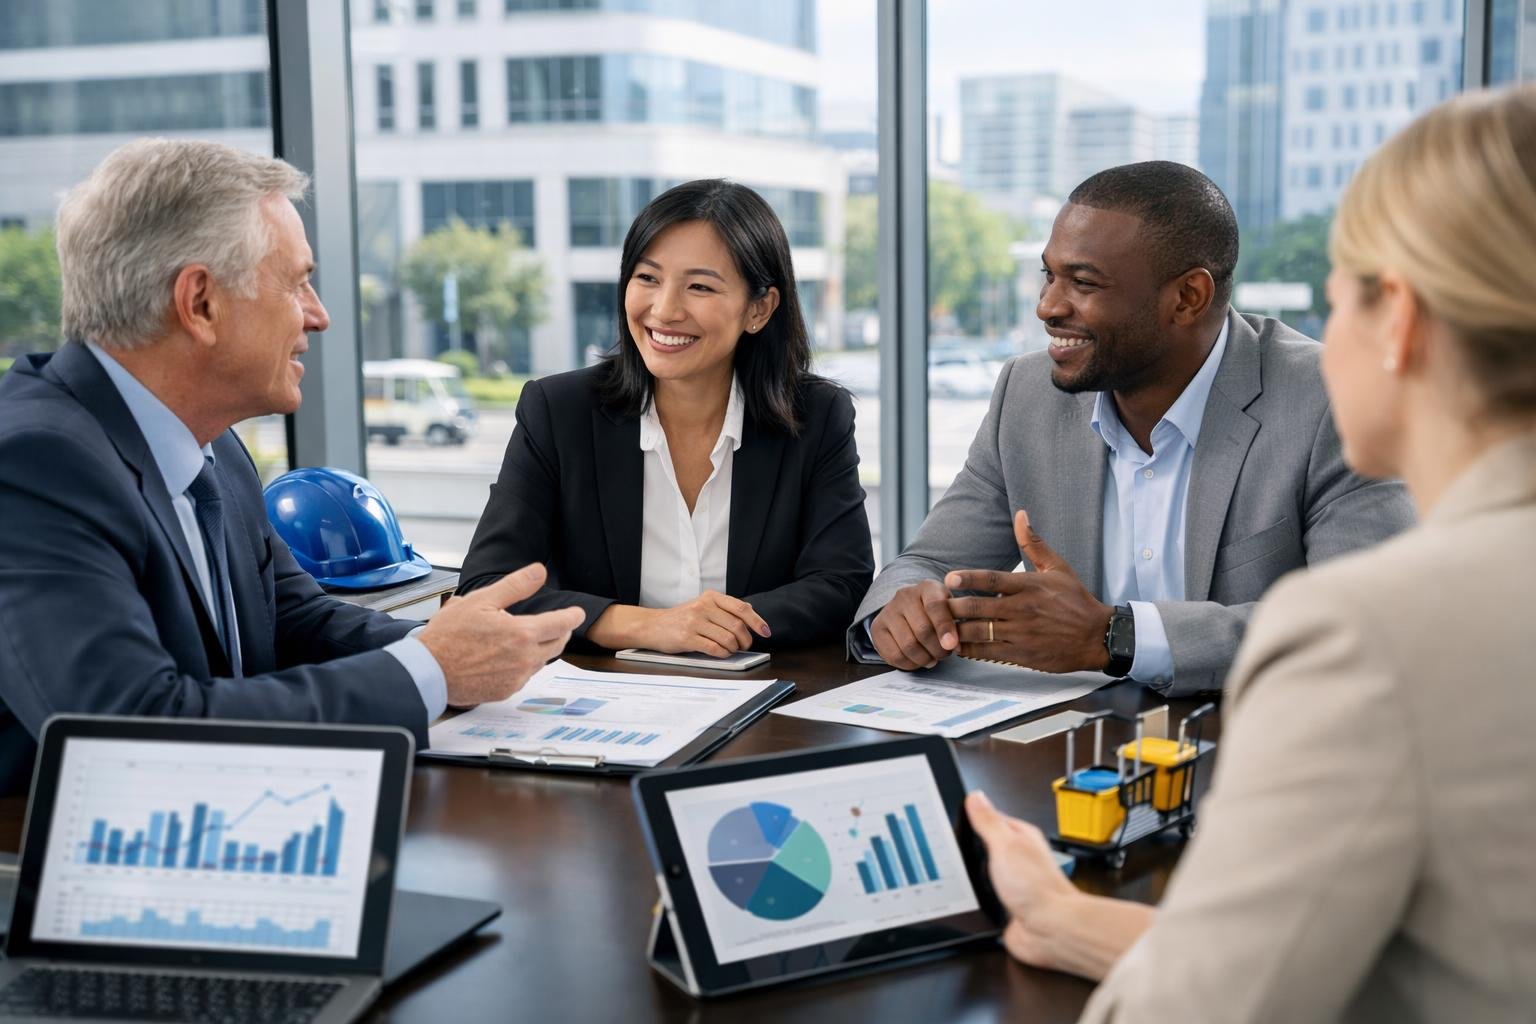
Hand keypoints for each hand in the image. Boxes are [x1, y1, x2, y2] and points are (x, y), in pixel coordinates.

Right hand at [419, 563, 584, 705]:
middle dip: (560, 632)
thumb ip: (515, 585)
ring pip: (541, 661)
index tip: (577, 613)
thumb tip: (539, 571)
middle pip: (557, 644)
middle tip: (555, 624)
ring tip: (524, 638)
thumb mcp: (482, 600)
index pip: (562, 624)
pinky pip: (524, 676)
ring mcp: (516, 678)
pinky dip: (522, 665)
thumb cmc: (449, 636)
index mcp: (522, 634)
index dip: (572, 616)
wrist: (428, 672)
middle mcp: (524, 659)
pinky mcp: (505, 691)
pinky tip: (506, 657)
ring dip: (540, 648)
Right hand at [647, 590, 770, 656]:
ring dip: (734, 648)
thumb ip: (723, 608)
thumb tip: (750, 611)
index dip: (757, 621)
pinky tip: (722, 653)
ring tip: (731, 650)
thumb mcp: (702, 605)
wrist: (652, 626)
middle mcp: (703, 606)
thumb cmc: (680, 618)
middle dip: (746, 639)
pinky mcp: (687, 638)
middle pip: (737, 625)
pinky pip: (714, 648)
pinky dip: (723, 654)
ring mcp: (694, 622)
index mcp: (710, 597)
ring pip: (727, 638)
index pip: (740, 608)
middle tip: (745, 646)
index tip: (766, 632)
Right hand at [869, 579, 958, 669]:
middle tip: (944, 654)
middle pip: (922, 630)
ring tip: (933, 658)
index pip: (935, 606)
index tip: (952, 645)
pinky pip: (894, 655)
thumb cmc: (936, 612)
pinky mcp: (877, 629)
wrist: (909, 608)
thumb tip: (954, 645)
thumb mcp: (950, 609)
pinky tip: (918, 660)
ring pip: (908, 646)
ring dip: (924, 659)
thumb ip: (956, 624)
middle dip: (937, 649)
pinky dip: (910, 664)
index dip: (944, 627)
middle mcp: (904, 596)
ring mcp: (887, 611)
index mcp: (927, 587)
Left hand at [945, 510, 1112, 672]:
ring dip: (956, 630)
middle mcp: (1023, 608)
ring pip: (978, 632)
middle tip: (937, 605)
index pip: (991, 579)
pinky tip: (959, 646)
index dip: (966, 578)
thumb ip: (1033, 543)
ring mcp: (1022, 633)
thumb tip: (1020, 514)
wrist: (1097, 636)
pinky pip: (988, 652)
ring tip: (942, 626)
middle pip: (977, 607)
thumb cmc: (1075, 600)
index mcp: (1029, 585)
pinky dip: (970, 649)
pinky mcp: (1022, 654)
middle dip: (953, 607)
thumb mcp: (1058, 567)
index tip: (948, 578)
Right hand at [965, 790, 1079, 970]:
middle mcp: (1017, 858)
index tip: (953, 819)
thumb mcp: (1005, 845)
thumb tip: (976, 798)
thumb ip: (988, 821)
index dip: (970, 818)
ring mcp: (1012, 882)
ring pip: (982, 873)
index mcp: (1020, 836)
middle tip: (955, 851)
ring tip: (964, 875)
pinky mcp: (1006, 904)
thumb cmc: (1038, 887)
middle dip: (969, 851)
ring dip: (973, 877)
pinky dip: (977, 898)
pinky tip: (972, 898)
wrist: (1049, 928)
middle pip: (984, 846)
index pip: (990, 818)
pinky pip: (984, 896)